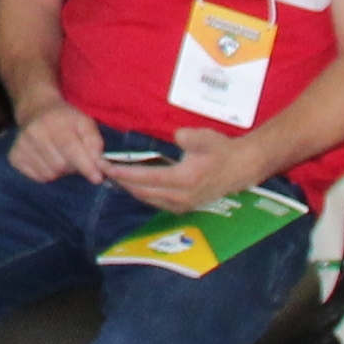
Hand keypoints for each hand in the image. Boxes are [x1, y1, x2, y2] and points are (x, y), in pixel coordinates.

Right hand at [9, 96, 108, 184]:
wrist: (36, 110)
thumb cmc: (66, 119)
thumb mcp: (85, 123)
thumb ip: (95, 143)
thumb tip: (99, 166)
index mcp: (54, 122)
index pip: (71, 148)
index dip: (85, 165)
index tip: (97, 178)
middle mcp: (34, 132)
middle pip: (60, 165)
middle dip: (72, 166)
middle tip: (73, 157)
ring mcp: (21, 145)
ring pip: (49, 174)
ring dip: (59, 171)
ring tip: (59, 157)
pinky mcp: (14, 156)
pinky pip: (37, 177)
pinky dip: (46, 173)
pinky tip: (46, 160)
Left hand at [112, 127, 258, 214]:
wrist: (241, 168)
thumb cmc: (222, 150)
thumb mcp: (207, 138)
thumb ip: (190, 137)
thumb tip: (177, 136)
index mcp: (185, 179)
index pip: (146, 178)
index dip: (124, 173)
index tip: (106, 166)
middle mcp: (182, 196)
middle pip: (142, 192)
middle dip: (121, 181)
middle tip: (102, 169)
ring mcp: (183, 205)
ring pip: (148, 199)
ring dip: (129, 188)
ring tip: (113, 175)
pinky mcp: (184, 207)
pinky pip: (156, 202)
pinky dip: (142, 193)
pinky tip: (132, 183)